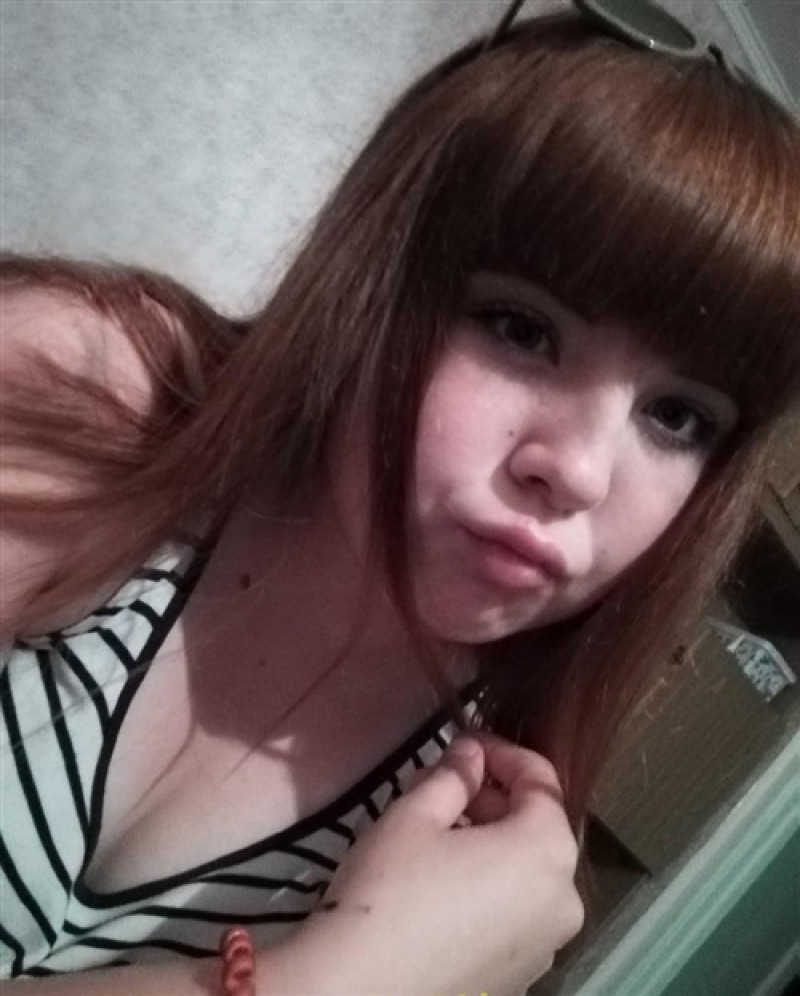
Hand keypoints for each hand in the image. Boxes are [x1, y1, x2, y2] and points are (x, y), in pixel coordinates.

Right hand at [281, 733, 583, 995]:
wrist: (360, 990)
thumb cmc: (391, 889)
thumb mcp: (415, 814)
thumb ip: (453, 775)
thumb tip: (470, 755)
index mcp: (548, 851)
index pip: (541, 779)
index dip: (502, 751)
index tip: (465, 742)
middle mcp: (564, 901)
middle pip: (537, 828)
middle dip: (494, 800)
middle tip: (444, 787)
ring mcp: (546, 948)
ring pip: (527, 874)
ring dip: (492, 844)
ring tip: (438, 836)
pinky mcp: (520, 980)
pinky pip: (515, 915)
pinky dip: (490, 889)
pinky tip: (442, 887)